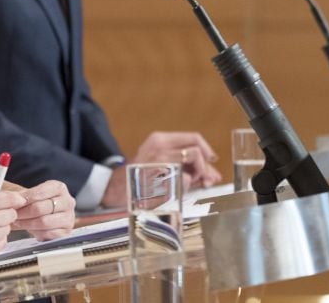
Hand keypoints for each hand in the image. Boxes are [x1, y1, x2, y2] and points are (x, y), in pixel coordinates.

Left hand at [11, 180, 74, 240]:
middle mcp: (67, 201)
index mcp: (59, 188)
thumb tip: (7, 197)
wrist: (43, 215)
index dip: (24, 199)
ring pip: (44, 222)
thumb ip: (18, 195)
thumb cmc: (34, 203)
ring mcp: (69, 218)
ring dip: (27, 224)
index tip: (13, 204)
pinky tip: (28, 229)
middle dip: (23, 213)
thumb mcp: (27, 194)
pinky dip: (36, 233)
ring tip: (16, 223)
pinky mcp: (66, 232)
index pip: (40, 193)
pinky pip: (48, 234)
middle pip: (41, 208)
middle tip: (11, 215)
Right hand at [100, 131, 222, 207]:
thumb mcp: (159, 163)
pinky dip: (185, 187)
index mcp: (159, 139)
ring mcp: (159, 160)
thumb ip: (186, 167)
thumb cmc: (139, 178)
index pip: (193, 137)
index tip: (211, 161)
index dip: (207, 150)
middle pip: (197, 149)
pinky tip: (174, 191)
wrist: (115, 189)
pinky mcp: (160, 175)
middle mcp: (160, 146)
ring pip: (193, 161)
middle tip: (202, 179)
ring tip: (186, 184)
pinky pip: (185, 179)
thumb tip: (213, 175)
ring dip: (196, 175)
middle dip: (204, 166)